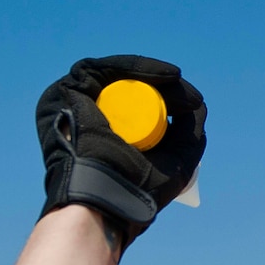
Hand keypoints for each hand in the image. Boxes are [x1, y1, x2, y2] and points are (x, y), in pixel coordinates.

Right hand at [36, 55, 206, 250]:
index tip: (194, 101)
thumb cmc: (141, 188)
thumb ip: (188, 135)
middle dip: (162, 85)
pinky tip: (163, 75)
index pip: (140, 104)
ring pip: (116, 76)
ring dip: (151, 73)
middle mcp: (91, 115)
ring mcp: (76, 103)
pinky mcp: (66, 92)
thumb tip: (198, 106)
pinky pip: (99, 69)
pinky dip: (133, 67)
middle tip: (188, 93)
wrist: (109, 196)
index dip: (168, 98)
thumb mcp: (177, 161)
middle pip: (129, 88)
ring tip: (177, 80)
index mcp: (112, 133)